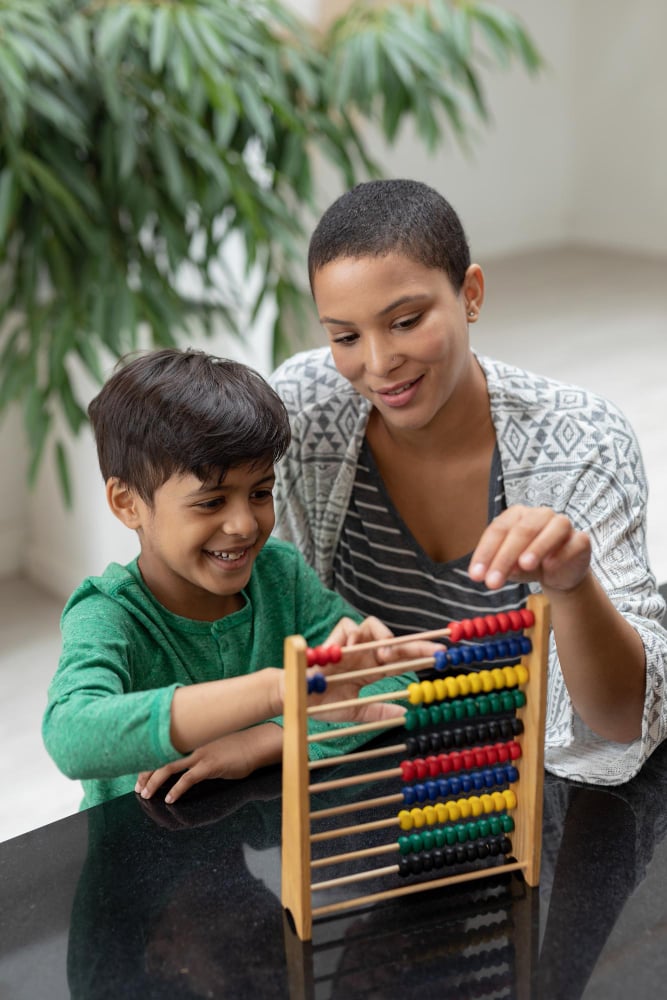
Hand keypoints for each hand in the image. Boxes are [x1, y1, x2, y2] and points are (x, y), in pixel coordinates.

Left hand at [135, 724, 280, 804]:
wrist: (255, 744)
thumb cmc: (236, 746)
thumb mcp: (212, 744)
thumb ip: (197, 751)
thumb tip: (183, 763)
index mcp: (190, 739)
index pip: (163, 749)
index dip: (149, 762)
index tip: (139, 775)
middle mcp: (191, 745)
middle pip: (160, 757)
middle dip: (145, 773)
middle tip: (138, 788)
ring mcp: (200, 754)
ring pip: (168, 767)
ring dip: (154, 782)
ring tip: (146, 794)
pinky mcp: (210, 765)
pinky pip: (188, 778)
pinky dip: (176, 789)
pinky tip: (169, 799)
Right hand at [310, 615, 439, 723]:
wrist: (296, 699)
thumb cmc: (323, 703)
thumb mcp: (356, 712)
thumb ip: (378, 712)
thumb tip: (404, 715)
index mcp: (372, 670)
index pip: (402, 660)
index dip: (421, 656)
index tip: (444, 656)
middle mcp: (365, 655)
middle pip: (396, 642)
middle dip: (417, 644)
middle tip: (436, 651)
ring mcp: (350, 646)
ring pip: (372, 624)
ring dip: (383, 636)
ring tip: (385, 655)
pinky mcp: (334, 640)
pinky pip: (349, 626)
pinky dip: (353, 635)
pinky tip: (350, 650)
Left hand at [468, 505, 590, 592]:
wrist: (559, 574)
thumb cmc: (528, 564)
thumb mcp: (509, 567)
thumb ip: (500, 566)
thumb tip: (493, 572)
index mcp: (517, 515)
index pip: (498, 530)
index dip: (485, 553)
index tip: (476, 577)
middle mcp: (540, 514)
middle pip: (521, 531)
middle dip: (504, 557)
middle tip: (493, 582)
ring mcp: (563, 524)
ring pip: (551, 530)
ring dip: (536, 547)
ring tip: (523, 566)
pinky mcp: (581, 540)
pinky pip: (573, 544)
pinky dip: (561, 555)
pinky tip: (549, 567)